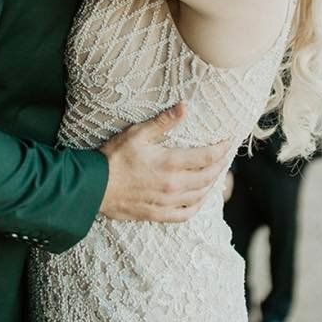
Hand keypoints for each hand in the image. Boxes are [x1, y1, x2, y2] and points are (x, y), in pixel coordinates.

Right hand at [98, 103, 235, 222]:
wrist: (93, 187)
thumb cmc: (114, 157)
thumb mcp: (137, 133)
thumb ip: (164, 122)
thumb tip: (185, 106)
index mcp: (170, 163)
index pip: (208, 157)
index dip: (222, 148)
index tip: (228, 140)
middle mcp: (173, 185)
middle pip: (208, 176)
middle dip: (221, 165)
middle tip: (225, 155)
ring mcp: (167, 203)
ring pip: (200, 195)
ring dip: (212, 183)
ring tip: (216, 173)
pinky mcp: (158, 214)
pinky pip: (186, 214)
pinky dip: (198, 205)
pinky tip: (200, 198)